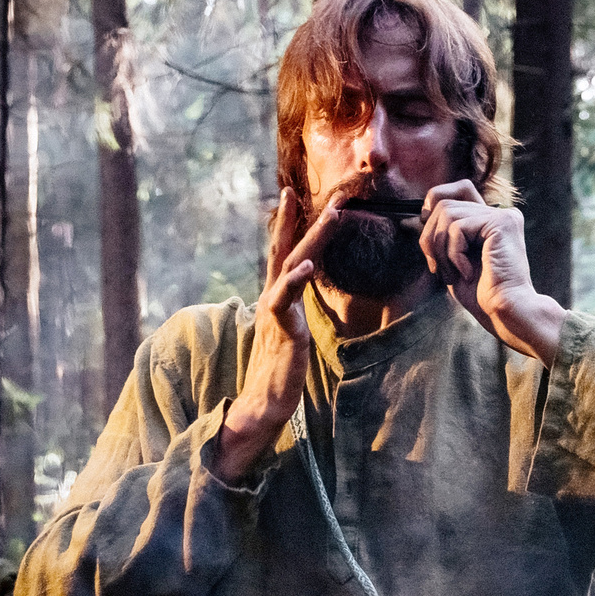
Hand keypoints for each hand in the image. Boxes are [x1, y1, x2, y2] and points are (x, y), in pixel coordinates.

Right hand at [214, 188, 333, 482]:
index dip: (288, 227)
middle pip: (283, 251)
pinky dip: (295, 280)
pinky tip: (306, 265)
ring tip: (331, 215)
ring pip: (291, 266)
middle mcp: (272, 301)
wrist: (263, 405)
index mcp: (275, 300)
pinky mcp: (282, 331)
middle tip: (304, 190)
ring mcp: (275, 314)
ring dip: (312, 239)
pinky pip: (284, 300)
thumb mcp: (288, 335)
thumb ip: (291, 312)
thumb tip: (298, 301)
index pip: (282, 256)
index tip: (294, 196)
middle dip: (295, 220)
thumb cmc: (276, 374)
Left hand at [419, 182, 564, 364]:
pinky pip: (458, 227)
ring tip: (454, 273)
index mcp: (490, 221)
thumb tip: (411, 220)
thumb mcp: (451, 261)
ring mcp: (502, 215)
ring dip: (440, 248)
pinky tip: (467, 272)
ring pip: (447, 212)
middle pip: (444, 202)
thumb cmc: (481, 295)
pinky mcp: (502, 223)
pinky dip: (453, 254)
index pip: (459, 189)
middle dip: (429, 237)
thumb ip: (439, 238)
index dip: (435, 202)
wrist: (504, 312)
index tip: (426, 232)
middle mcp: (499, 213)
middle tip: (436, 267)